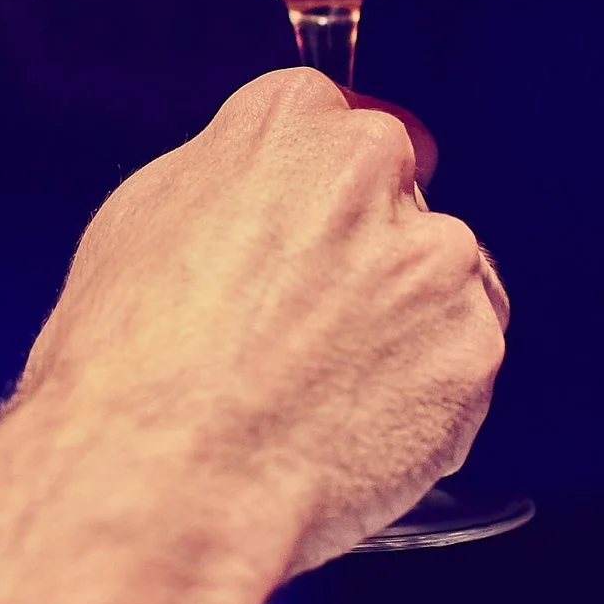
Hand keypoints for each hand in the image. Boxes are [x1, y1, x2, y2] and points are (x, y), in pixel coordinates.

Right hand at [11, 70, 508, 582]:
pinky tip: (354, 427)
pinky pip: (462, 364)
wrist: (165, 482)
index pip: (334, 124)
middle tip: (303, 327)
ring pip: (442, 280)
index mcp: (289, 122)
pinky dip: (424, 395)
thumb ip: (226, 180)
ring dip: (403, 323)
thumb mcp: (139, 221)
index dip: (313, 195)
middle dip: (365, 252)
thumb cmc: (130, 366)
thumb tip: (257, 192)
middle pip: (398, 196)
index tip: (301, 236)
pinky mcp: (473, 348)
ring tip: (322, 390)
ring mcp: (436, 260)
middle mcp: (375, 170)